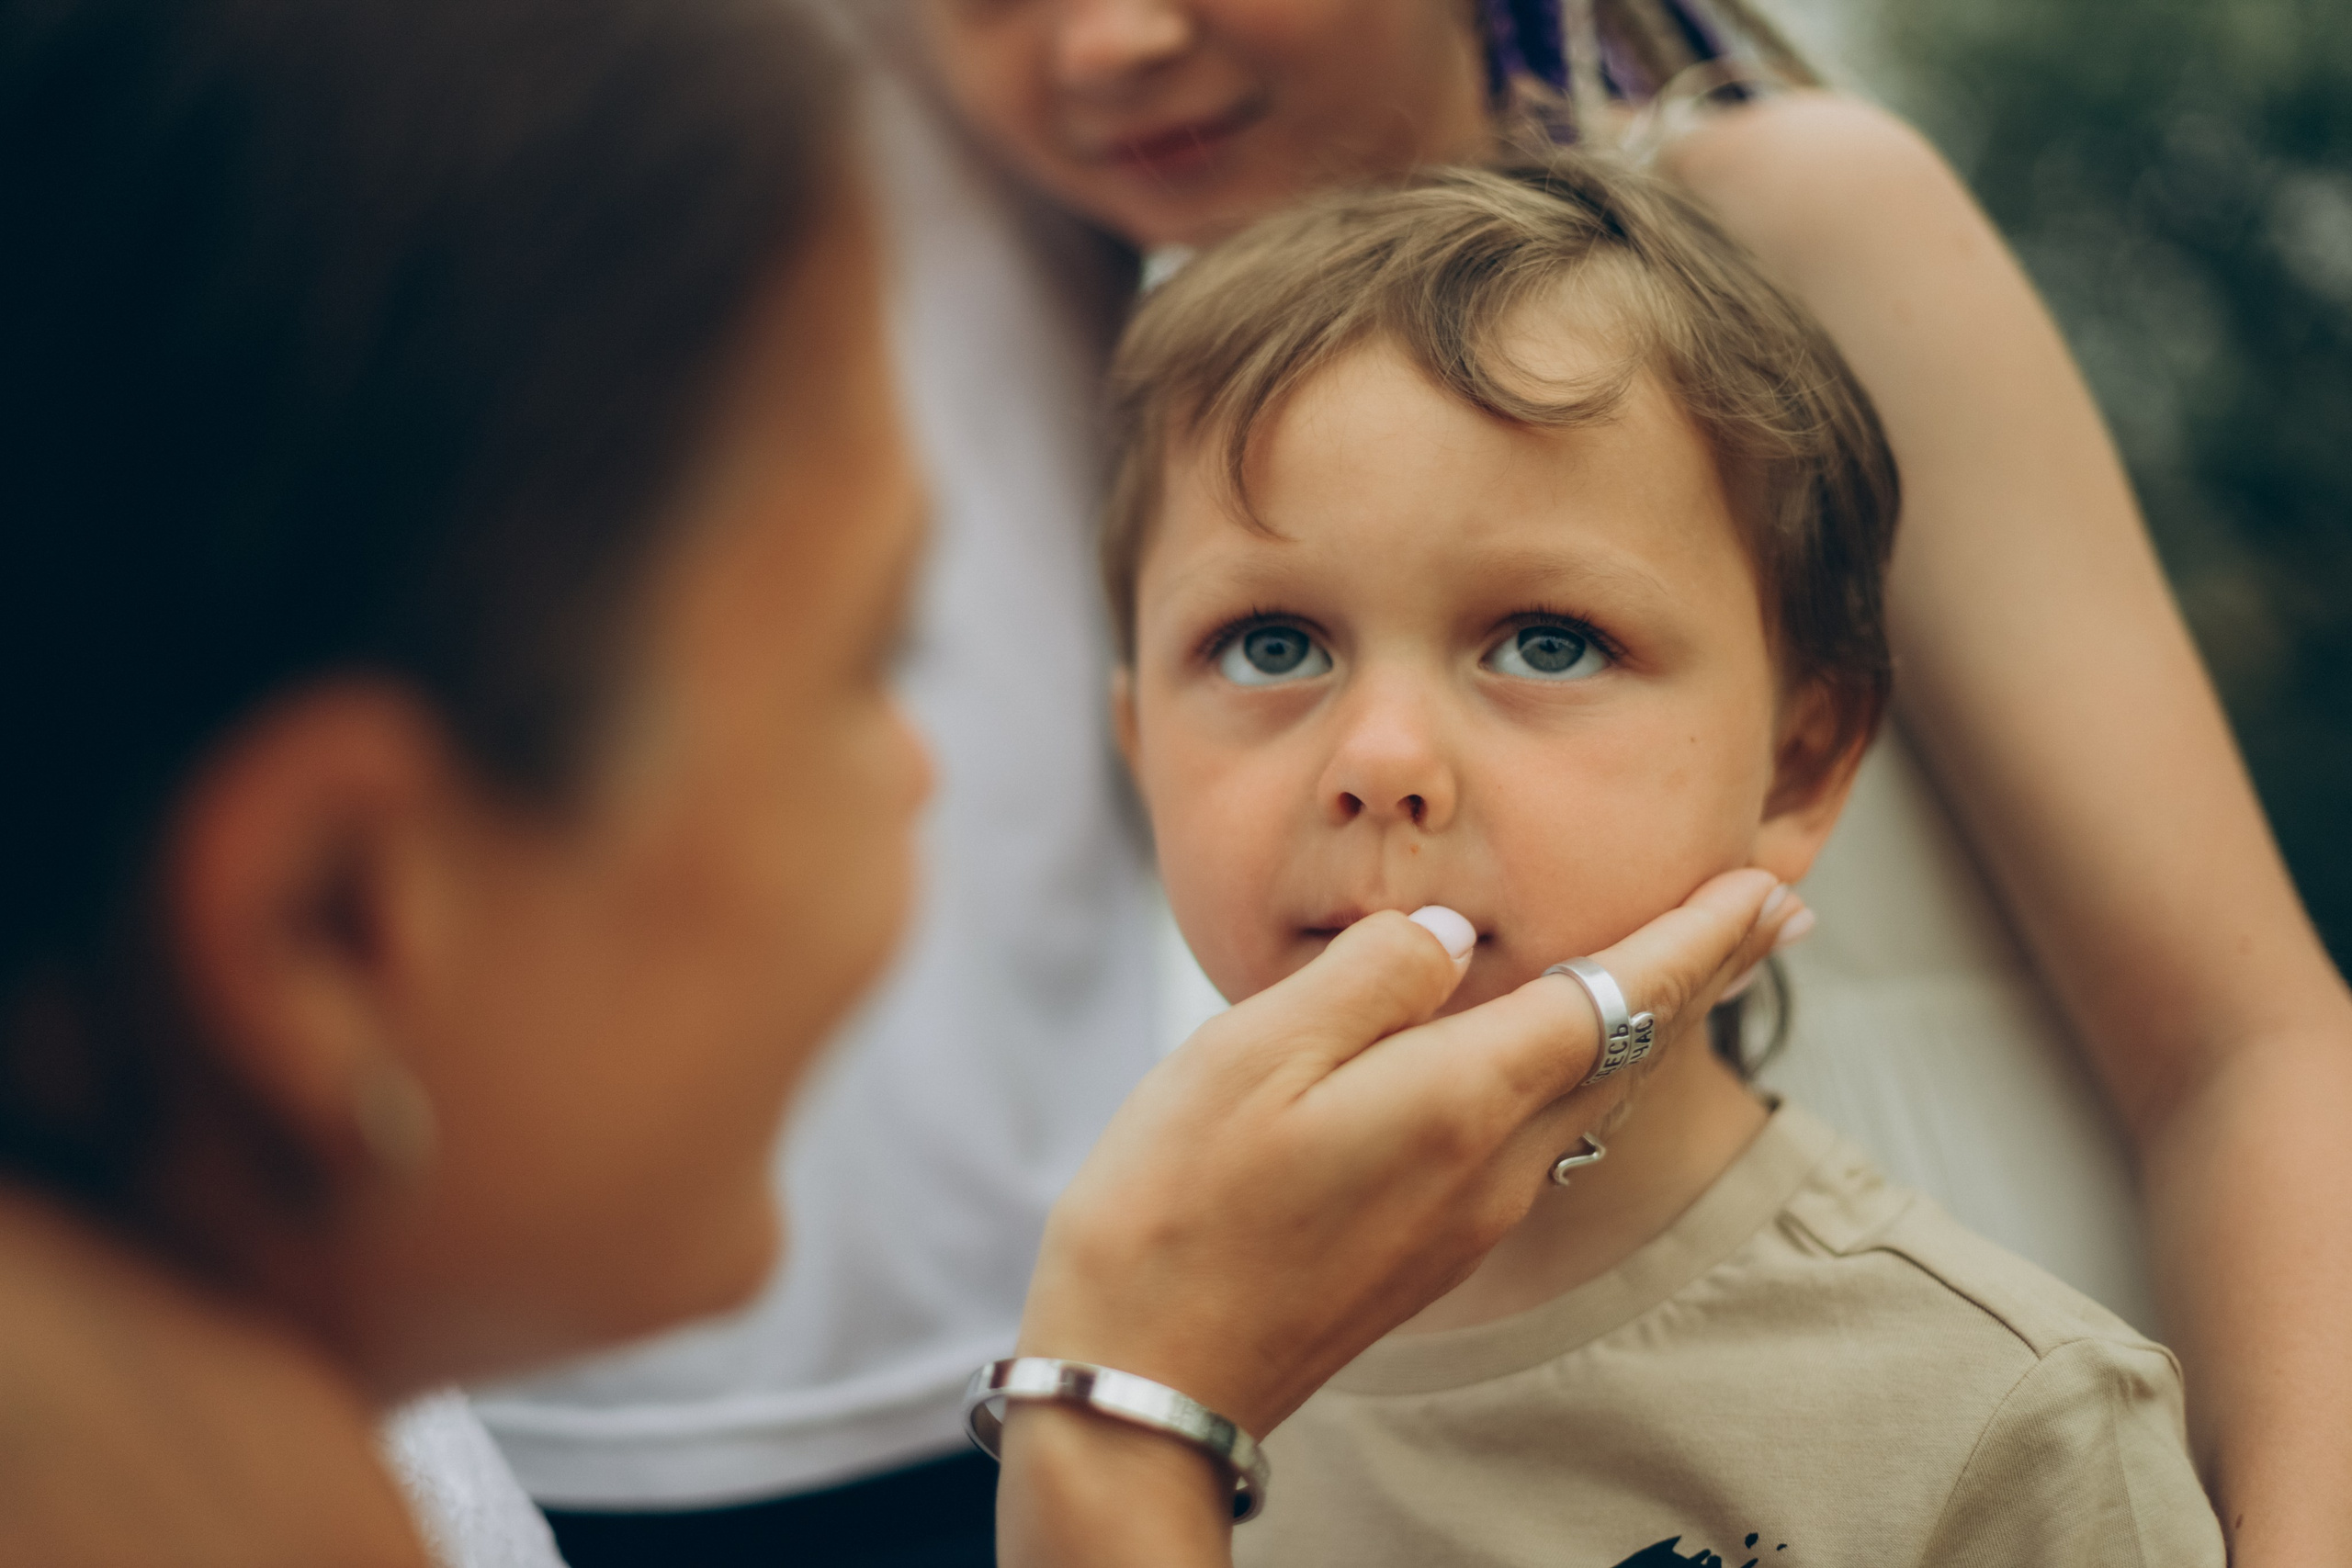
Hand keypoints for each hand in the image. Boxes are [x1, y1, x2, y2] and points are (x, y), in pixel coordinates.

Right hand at [1008, 867, 1799, 1497]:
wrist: (1151, 1378)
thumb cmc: (1176, 1206)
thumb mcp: (1249, 1054)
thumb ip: (1367, 978)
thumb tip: (1451, 936)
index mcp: (1456, 1103)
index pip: (1611, 999)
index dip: (1694, 936)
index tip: (1763, 886)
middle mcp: (1490, 1167)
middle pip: (1627, 1051)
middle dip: (1705, 972)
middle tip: (1779, 910)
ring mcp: (1468, 1216)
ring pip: (1592, 1098)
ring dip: (1653, 1021)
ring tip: (1702, 967)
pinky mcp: (1434, 1245)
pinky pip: (1543, 1137)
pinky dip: (1588, 1071)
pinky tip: (1572, 1053)